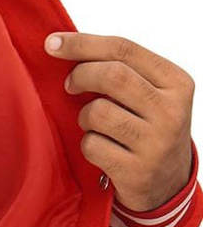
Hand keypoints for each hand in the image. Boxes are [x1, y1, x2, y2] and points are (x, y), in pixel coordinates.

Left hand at [45, 32, 194, 210]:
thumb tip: (62, 44)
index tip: (51, 43)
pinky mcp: (137, 169)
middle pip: (111, 75)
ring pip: (97, 112)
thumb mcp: (148, 95)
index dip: (83, 43)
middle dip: (80, 76)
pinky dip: (87, 144)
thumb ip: (120, 70)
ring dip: (84, 117)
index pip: (124, 49)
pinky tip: (102, 150)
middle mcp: (171, 110)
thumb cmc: (145, 128)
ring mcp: (156, 142)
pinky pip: (91, 145)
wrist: (166, 182)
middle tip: (69, 86)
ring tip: (94, 125)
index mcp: (176, 82)